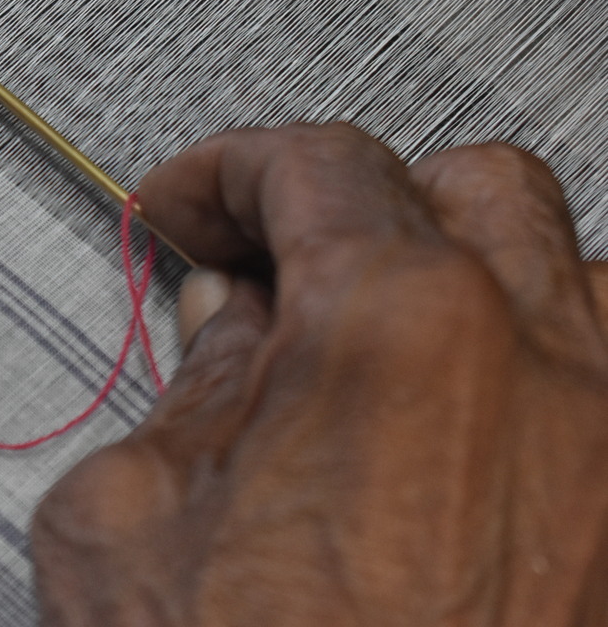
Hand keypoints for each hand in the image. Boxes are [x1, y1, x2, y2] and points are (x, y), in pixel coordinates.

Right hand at [33, 124, 607, 625]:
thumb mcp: (128, 528)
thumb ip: (185, 387)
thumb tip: (225, 322)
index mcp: (395, 332)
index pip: (313, 163)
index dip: (224, 171)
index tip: (188, 210)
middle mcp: (541, 368)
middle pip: (465, 182)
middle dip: (357, 202)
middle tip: (276, 269)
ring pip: (571, 272)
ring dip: (469, 278)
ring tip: (381, 346)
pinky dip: (541, 374)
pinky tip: (468, 434)